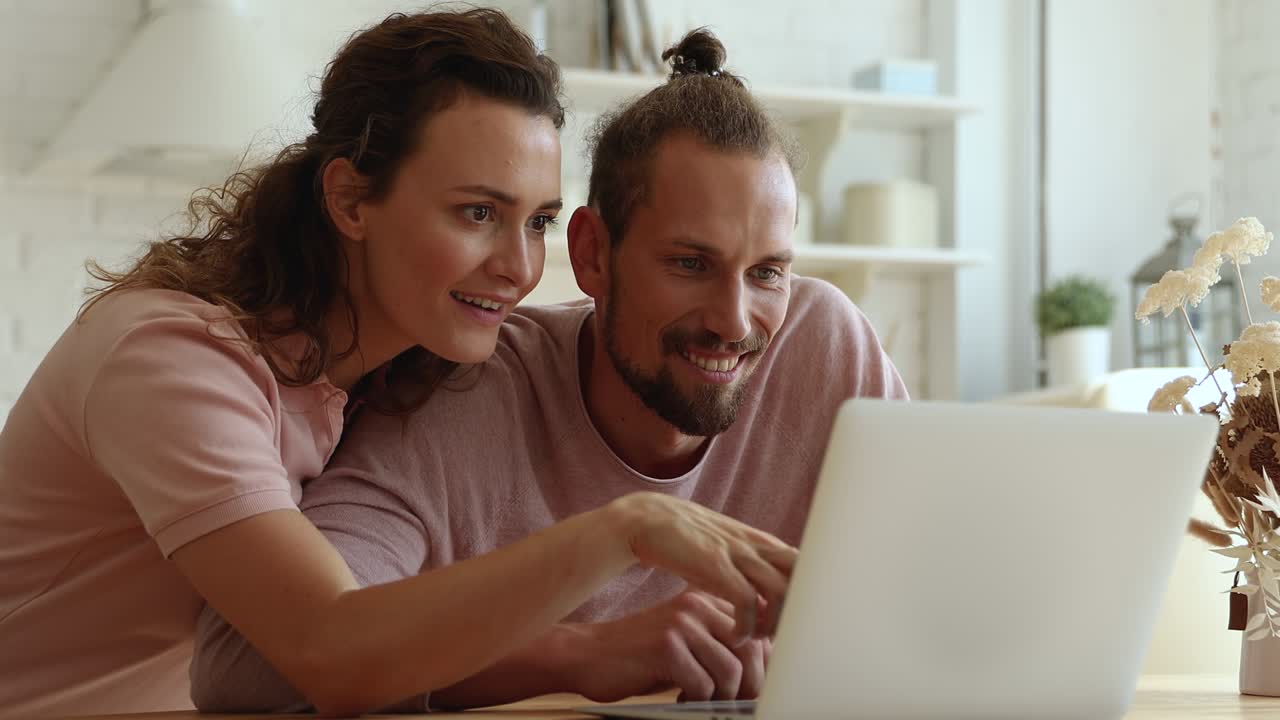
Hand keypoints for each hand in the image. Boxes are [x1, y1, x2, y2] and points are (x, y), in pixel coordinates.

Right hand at [565, 592, 771, 702]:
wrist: (586, 654)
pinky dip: (698, 702)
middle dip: (752, 687)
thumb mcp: (685, 643)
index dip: (766, 666)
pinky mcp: (665, 646)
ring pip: (732, 671)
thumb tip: (765, 675)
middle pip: (752, 651)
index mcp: (706, 600)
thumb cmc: (639, 656)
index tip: (758, 689)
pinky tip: (682, 700)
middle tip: (737, 706)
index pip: (758, 632)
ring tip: (707, 704)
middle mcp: (697, 605)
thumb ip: (719, 647)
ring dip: (725, 698)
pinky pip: (703, 685)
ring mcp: (681, 623)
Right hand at [604, 492, 796, 639]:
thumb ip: (748, 571)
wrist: (646, 519)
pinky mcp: (714, 564)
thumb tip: (766, 601)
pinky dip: (747, 626)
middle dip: (799, 610)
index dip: (806, 597)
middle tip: (782, 635)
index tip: (793, 624)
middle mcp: (755, 545)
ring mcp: (736, 553)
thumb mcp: (724, 552)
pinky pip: (747, 600)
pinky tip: (735, 637)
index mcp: (760, 542)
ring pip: (781, 591)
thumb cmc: (684, 543)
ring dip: (774, 623)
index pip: (806, 566)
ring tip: (756, 639)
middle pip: (804, 575)